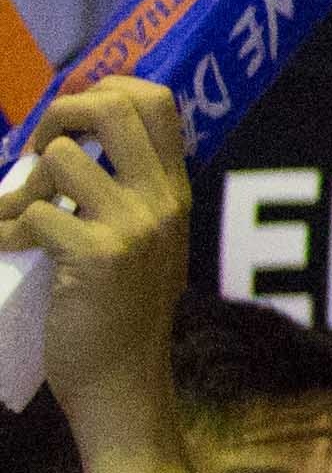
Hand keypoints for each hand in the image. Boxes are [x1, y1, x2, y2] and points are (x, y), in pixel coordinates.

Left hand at [0, 80, 188, 437]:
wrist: (123, 383)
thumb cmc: (119, 314)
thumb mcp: (145, 245)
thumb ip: (125, 196)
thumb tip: (67, 148)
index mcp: (174, 191)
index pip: (158, 101)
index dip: (107, 89)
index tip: (73, 120)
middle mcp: (163, 200)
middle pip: (116, 107)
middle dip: (61, 115)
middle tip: (38, 150)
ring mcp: (135, 226)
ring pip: (64, 158)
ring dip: (24, 184)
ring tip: (16, 216)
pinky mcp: (99, 255)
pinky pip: (35, 213)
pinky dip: (7, 231)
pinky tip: (9, 250)